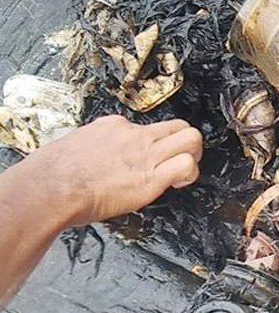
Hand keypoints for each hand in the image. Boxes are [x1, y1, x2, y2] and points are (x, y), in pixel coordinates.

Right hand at [26, 115, 202, 227]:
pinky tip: (179, 184)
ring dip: (194, 155)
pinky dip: (191, 174)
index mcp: (112, 126)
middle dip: (185, 142)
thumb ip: (90, 148)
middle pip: (178, 125)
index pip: (145, 127)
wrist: (51, 187)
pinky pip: (187, 165)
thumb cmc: (51, 174)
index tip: (145, 159)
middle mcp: (133, 135)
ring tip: (185, 172)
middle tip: (180, 159)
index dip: (151, 144)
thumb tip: (90, 159)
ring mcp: (145, 153)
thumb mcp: (71, 146)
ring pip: (191, 138)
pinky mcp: (151, 177)